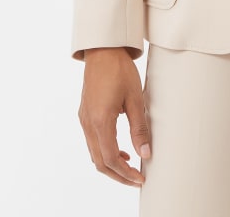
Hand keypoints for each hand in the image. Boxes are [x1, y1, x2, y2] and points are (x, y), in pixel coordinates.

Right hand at [78, 47, 150, 185]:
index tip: (140, 178)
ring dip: (111, 165)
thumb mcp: (135, 99)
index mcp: (100, 121)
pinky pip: (92, 142)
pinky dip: (105, 151)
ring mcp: (84, 119)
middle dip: (118, 175)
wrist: (103, 50)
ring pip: (94, 154)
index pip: (111, 159)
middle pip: (100, 162)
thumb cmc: (119, 70)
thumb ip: (139, 128)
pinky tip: (120, 149)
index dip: (126, 174)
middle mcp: (88, 123)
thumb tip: (145, 152)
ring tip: (130, 166)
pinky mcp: (85, 114)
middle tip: (136, 179)